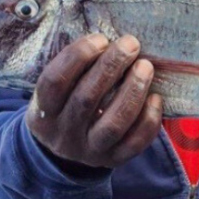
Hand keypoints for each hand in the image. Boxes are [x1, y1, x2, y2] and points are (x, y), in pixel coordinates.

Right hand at [25, 33, 162, 170]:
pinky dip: (148, 120)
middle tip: (131, 44)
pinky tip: (155, 97)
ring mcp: (89, 151)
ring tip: (146, 66)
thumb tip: (108, 38)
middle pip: (86, 99)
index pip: (54, 82)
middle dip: (111, 66)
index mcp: (43, 112)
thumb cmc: (64, 106)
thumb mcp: (55, 92)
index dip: (77, 56)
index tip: (101, 39)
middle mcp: (64, 134)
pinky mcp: (113, 160)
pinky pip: (134, 144)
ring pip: (113, 124)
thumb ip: (73, 69)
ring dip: (132, 92)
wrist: (62, 153)